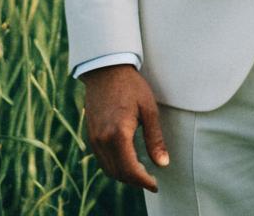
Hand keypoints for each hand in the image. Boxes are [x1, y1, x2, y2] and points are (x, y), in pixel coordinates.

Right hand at [82, 64, 168, 191]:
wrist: (106, 69)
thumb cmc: (131, 86)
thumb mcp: (149, 109)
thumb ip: (155, 139)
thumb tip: (163, 163)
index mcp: (118, 134)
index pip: (130, 169)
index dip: (143, 181)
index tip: (155, 184)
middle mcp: (103, 140)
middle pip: (118, 173)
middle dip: (135, 181)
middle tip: (150, 179)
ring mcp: (94, 138)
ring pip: (108, 168)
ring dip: (124, 175)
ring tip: (141, 172)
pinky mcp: (91, 135)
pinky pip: (102, 159)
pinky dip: (114, 166)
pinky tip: (127, 160)